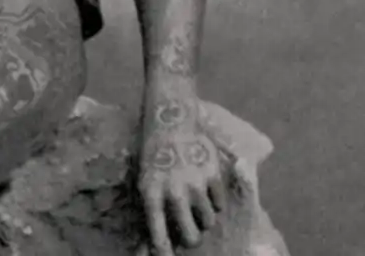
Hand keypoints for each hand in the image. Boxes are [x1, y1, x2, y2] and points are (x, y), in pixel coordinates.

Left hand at [137, 93, 225, 254]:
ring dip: (204, 217)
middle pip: (191, 236)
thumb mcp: (145, 181)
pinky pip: (219, 203)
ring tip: (196, 203)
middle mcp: (173, 191)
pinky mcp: (212, 174)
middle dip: (192, 238)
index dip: (164, 253)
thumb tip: (147, 248)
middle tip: (190, 232)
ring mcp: (195, 183)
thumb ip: (152, 211)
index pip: (158, 235)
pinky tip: (204, 187)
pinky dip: (214, 200)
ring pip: (208, 221)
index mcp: (151, 193)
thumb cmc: (154, 156)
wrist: (169, 122)